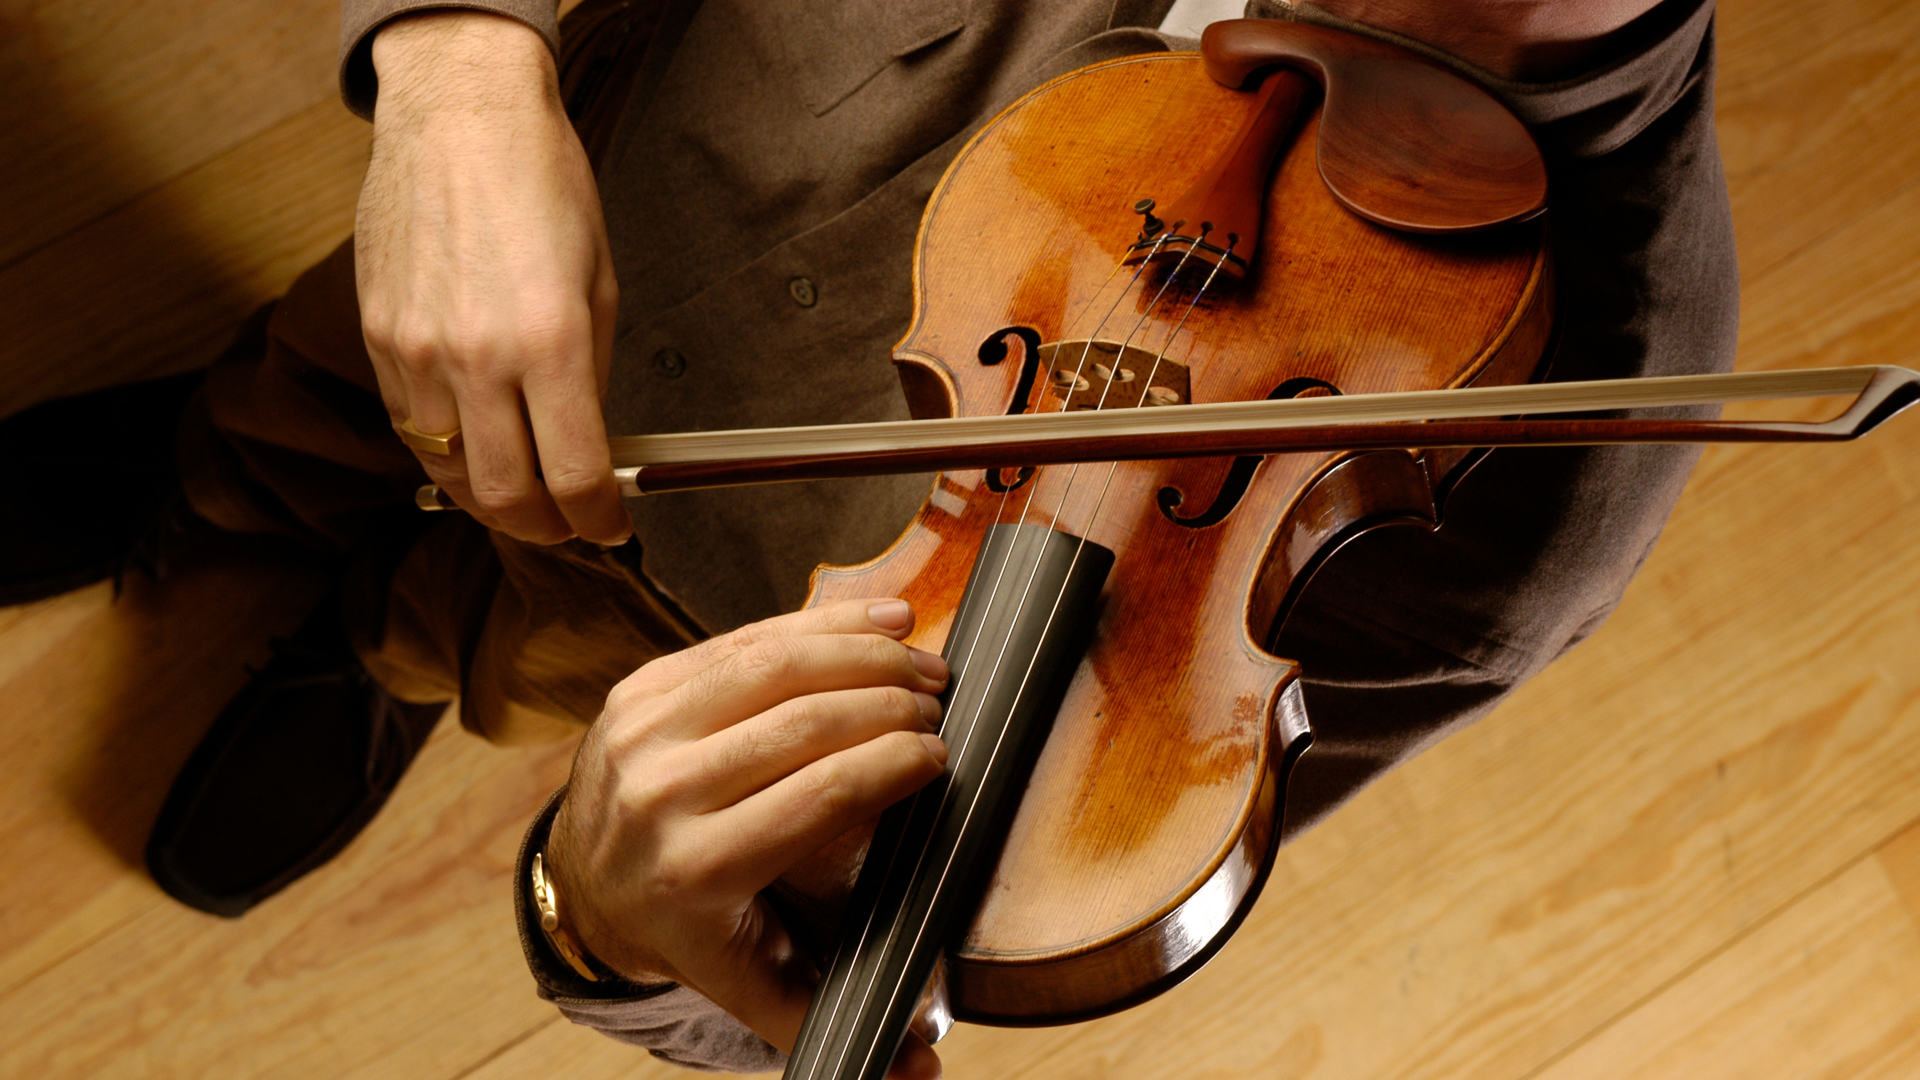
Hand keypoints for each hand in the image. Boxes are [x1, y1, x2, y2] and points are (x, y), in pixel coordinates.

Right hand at [355, 11, 628, 544]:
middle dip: (546, 529)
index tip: (611, 529)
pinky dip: (446, 454)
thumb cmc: (541, 184)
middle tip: (569, 527)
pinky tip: (474, 448)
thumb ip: (590, 376)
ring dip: (492, 500)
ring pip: (451, 473)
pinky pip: (410, 429)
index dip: (598, 522)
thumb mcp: (599, 282)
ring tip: (523, 497)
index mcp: (550, 341)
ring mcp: (417, 352)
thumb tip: (590, 450)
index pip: (574, 476)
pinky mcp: (377, 340)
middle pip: (506, 496)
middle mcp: (477, 357)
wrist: (458, 116)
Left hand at [546, 597, 949, 1077]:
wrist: (589, 885)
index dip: (893, 764)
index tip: (942, 756)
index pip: (819, 794)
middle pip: (802, 722)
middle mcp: (660, 792)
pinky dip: (817, 622)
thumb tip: (923, 1071)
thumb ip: (836, 1019)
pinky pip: (740, 638)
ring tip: (921, 659)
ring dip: (860, 652)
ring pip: (772, 664)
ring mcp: (642, 729)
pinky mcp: (640, 685)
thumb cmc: (693, 929)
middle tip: (943, 703)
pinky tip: (875, 622)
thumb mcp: (752, 987)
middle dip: (889, 701)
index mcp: (695, 868)